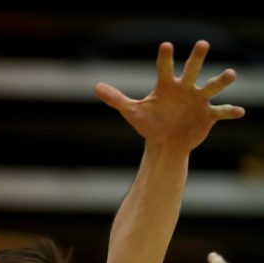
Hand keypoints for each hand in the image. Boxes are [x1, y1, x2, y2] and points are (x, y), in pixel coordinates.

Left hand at [95, 40, 244, 153]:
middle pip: (192, 70)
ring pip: (211, 87)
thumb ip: (116, 99)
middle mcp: (185, 88)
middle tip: (202, 44)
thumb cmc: (149, 125)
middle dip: (196, 58)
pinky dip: (230, 111)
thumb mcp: (132, 112)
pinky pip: (221, 111)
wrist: (164, 144)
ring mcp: (198, 100)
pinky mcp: (207, 115)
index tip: (165, 46)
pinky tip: (240, 111)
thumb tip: (96, 86)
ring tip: (230, 74)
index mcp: (166, 86)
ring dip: (221, 81)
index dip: (165, 58)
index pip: (164, 68)